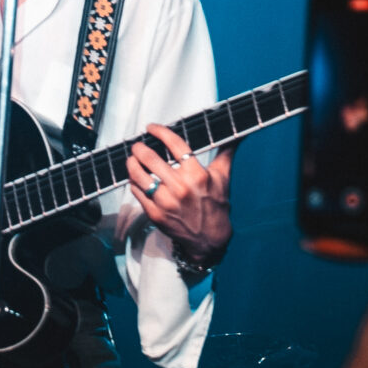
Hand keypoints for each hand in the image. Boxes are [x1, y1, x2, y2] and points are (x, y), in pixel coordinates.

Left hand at [127, 123, 235, 261]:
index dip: (160, 132)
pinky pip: (137, 192)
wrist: (209, 239)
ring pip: (139, 175)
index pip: (175, 145)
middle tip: (137, 145)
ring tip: (132, 159)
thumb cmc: (215, 205)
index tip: (151, 127)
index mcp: (197, 175)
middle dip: (140, 148)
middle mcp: (180, 188)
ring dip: (132, 163)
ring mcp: (166, 202)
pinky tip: (135, 178)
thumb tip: (236, 136)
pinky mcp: (155, 214)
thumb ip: (226, 154)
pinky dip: (134, 182)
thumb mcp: (222, 178)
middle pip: (151, 159)